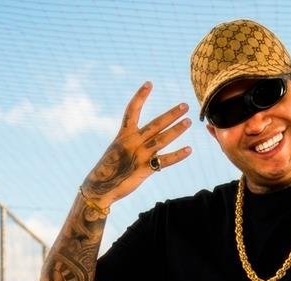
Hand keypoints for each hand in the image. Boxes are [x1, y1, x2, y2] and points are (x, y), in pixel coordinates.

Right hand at [81, 81, 192, 206]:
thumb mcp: (117, 150)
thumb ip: (133, 142)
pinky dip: (178, 155)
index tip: (149, 83)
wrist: (100, 187)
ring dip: (176, 130)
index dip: (140, 96)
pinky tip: (189, 149)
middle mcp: (132, 142)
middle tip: (185, 105)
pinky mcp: (145, 169)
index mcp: (123, 135)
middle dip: (171, 114)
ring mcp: (139, 155)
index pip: (132, 110)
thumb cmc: (109, 169)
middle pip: (155, 124)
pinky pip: (164, 161)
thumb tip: (148, 138)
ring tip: (188, 122)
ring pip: (162, 139)